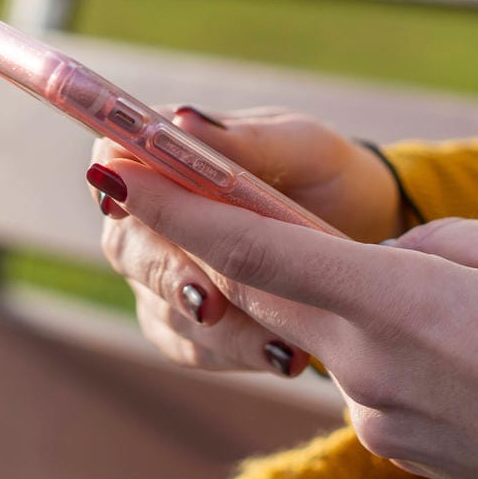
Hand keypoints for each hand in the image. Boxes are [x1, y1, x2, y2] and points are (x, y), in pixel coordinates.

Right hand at [91, 106, 401, 375]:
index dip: (117, 186)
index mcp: (164, 156)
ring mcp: (166, 275)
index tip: (127, 205)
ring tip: (276, 343)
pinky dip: (237, 354)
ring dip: (215, 329)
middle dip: (169, 275)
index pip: (113, 163)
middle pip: (127, 246)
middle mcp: (152, 216)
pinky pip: (194, 348)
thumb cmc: (320, 170)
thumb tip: (182, 121)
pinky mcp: (190, 325)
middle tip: (210, 300)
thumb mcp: (298, 145)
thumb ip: (243, 140)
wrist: (364, 226)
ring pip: (162, 308)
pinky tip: (284, 357)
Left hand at [93, 157, 477, 478]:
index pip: (259, 250)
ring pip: (329, 332)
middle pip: (270, 290)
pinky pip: (367, 375)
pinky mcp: (393, 445)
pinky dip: (386, 346)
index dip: (183, 212)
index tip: (120, 179)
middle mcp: (365, 364)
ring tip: (459, 308)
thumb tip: (395, 261)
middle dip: (224, 246)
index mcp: (394, 301)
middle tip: (187, 198)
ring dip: (348, 300)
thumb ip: (436, 244)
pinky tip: (466, 353)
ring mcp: (374, 413)